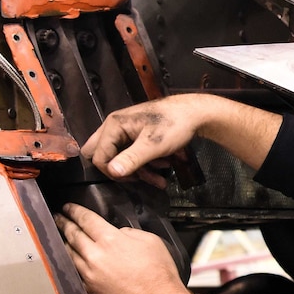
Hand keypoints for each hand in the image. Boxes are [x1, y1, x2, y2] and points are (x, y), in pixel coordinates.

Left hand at [55, 203, 204, 293]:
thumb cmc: (159, 275)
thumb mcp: (151, 241)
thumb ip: (130, 233)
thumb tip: (119, 234)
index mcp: (111, 240)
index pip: (85, 219)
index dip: (74, 211)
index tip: (68, 208)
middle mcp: (95, 256)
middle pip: (72, 234)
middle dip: (63, 223)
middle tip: (59, 218)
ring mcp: (89, 275)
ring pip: (69, 254)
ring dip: (64, 243)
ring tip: (62, 238)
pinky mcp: (90, 291)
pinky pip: (74, 273)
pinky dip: (71, 264)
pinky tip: (71, 260)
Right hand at [81, 94, 218, 187]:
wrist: (195, 114)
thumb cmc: (174, 125)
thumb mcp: (153, 145)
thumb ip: (132, 159)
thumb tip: (112, 172)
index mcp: (113, 125)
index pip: (98, 156)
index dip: (112, 172)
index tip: (133, 179)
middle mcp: (115, 126)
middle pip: (103, 154)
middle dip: (121, 170)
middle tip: (137, 178)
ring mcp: (126, 130)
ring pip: (121, 157)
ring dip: (140, 170)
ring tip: (160, 178)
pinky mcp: (137, 135)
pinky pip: (133, 153)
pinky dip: (146, 163)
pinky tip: (164, 166)